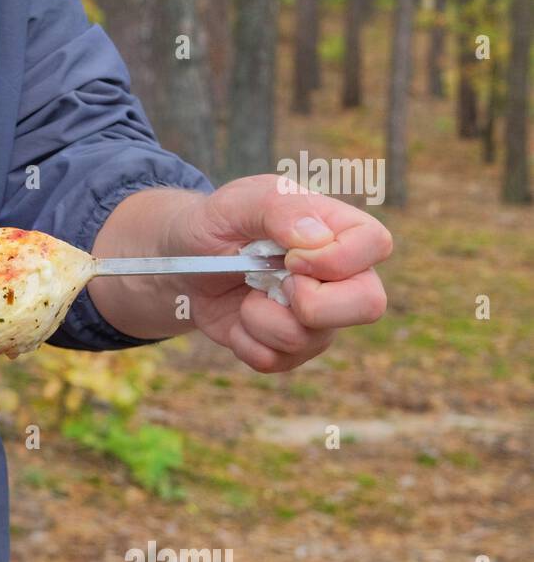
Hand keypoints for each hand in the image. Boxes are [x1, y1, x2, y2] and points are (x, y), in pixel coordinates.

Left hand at [168, 174, 391, 372]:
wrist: (185, 260)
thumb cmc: (219, 223)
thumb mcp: (239, 201)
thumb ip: (279, 208)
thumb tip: (315, 238)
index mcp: (339, 231)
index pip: (377, 245)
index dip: (337, 259)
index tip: (291, 257)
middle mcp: (339, 278)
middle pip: (368, 305)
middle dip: (311, 304)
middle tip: (274, 284)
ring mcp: (318, 318)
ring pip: (309, 339)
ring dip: (259, 318)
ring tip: (245, 291)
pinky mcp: (289, 348)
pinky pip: (275, 360)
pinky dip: (244, 341)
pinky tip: (237, 317)